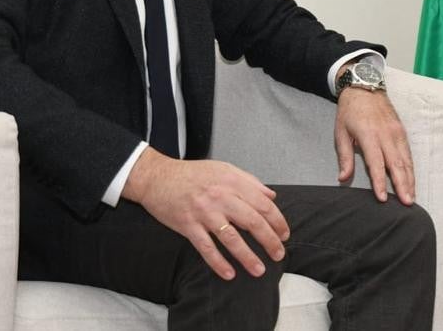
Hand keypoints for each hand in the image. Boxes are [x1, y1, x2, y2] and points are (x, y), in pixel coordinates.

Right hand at [122, 148, 287, 280]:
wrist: (158, 177)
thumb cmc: (192, 174)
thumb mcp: (224, 169)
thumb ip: (250, 182)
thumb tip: (271, 195)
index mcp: (232, 182)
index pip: (263, 204)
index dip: (277, 221)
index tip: (284, 234)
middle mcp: (220, 197)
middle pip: (252, 222)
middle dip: (269, 240)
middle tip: (278, 255)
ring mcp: (204, 212)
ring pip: (231, 238)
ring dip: (247, 256)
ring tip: (259, 270)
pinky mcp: (188, 226)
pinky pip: (206, 248)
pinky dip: (218, 262)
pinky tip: (229, 274)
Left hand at [335, 87, 414, 204]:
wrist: (364, 87)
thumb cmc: (349, 111)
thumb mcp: (341, 133)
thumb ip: (344, 157)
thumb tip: (343, 178)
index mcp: (368, 135)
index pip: (376, 163)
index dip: (379, 182)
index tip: (383, 198)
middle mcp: (386, 135)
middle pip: (396, 164)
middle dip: (402, 185)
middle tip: (407, 203)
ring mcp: (396, 132)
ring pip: (406, 160)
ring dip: (410, 179)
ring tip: (412, 197)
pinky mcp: (402, 131)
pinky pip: (408, 153)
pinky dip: (411, 168)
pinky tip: (411, 180)